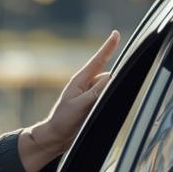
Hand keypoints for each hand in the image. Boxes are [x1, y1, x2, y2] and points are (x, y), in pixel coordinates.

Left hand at [19, 29, 120, 171]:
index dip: (108, 47)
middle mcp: (87, 85)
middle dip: (112, 85)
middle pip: (109, 78)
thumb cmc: (63, 120)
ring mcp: (91, 95)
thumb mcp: (79, 105)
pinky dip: (109, 104)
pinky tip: (100, 115)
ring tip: (92, 113)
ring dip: (110, 98)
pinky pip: (108, 99)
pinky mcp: (94, 105)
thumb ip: (95, 92)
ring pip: (110, 90)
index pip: (98, 61)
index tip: (116, 33)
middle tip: (96, 103)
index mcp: (80, 81)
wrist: (56, 138)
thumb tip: (111, 77)